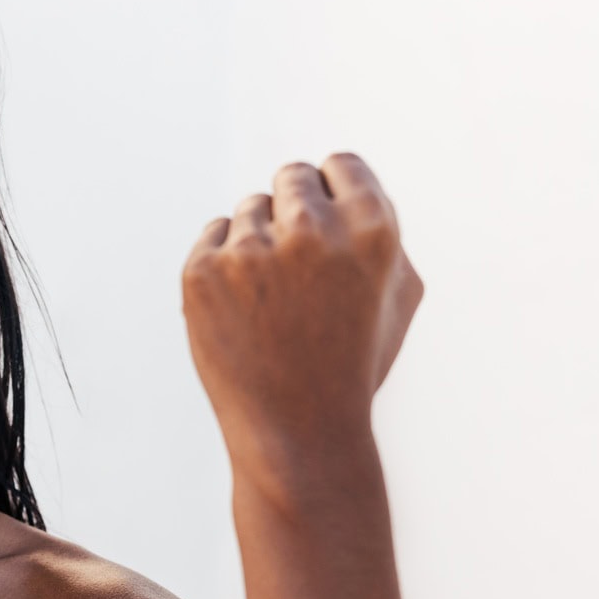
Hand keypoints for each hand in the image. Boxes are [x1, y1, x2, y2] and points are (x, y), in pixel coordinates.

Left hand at [181, 154, 424, 479]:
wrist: (298, 433)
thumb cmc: (352, 363)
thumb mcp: (397, 295)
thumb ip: (380, 226)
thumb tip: (343, 180)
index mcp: (372, 228)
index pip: (341, 165)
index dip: (334, 197)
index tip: (329, 230)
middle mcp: (311, 230)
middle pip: (292, 178)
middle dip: (294, 213)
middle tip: (298, 270)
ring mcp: (251, 250)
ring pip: (251, 208)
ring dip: (260, 242)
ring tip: (276, 304)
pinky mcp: (202, 271)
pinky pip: (215, 236)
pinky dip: (225, 266)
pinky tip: (245, 312)